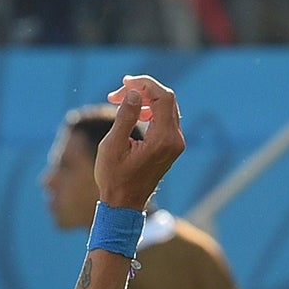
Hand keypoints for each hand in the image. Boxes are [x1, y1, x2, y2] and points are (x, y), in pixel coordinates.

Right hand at [94, 75, 184, 210]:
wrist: (124, 206)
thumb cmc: (114, 179)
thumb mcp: (112, 147)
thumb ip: (125, 117)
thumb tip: (134, 93)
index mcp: (162, 139)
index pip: (163, 97)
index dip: (145, 84)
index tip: (124, 82)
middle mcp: (175, 140)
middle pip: (166, 100)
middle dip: (142, 91)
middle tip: (116, 95)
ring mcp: (176, 144)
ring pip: (166, 108)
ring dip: (145, 100)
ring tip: (120, 103)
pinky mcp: (172, 147)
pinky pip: (165, 119)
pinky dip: (150, 111)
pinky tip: (133, 114)